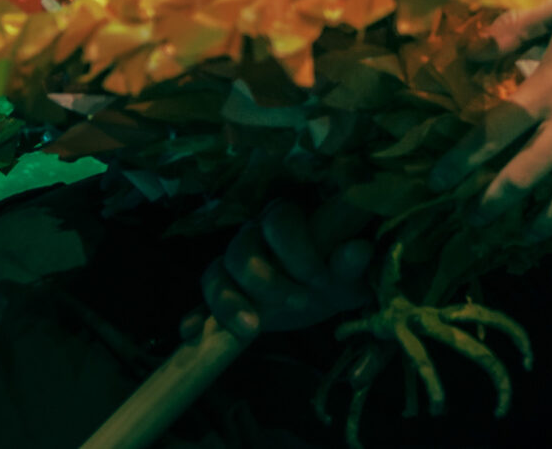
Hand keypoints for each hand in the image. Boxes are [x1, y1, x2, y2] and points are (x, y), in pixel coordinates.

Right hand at [191, 199, 373, 341]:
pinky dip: (195, 318)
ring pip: (215, 274)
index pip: (279, 222)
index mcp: (286, 219)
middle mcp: (253, 237)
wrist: (321, 296)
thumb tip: (359, 249)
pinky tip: (193, 332)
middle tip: (299, 303)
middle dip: (266, 280)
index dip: (296, 250)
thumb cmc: (336, 274)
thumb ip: (351, 262)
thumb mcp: (349, 273)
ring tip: (252, 330)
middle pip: (241, 249)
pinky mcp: (223, 297)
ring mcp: (232, 268)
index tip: (320, 278)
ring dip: (230, 303)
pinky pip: (198, 304)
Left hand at [457, 0, 551, 239]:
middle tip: (473, 221)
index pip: (492, 133)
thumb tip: (469, 51)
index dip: (460, 162)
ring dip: (544, 224)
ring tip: (527, 237)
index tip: (436, 183)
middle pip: (523, 177)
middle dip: (492, 205)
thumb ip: (516, 27)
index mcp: (548, 90)